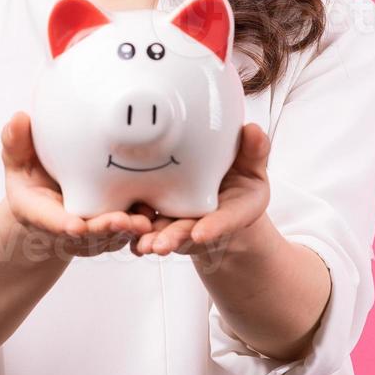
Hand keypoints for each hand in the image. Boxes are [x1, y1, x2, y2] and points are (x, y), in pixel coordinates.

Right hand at [0, 111, 153, 258]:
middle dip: (105, 229)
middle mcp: (68, 229)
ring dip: (128, 231)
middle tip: (123, 220)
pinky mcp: (112, 233)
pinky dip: (142, 228)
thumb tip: (19, 118)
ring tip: (145, 220)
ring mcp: (91, 236)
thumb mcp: (17, 161)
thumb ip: (16, 143)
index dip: (62, 224)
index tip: (74, 226)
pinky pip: (128, 234)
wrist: (48, 202)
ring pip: (112, 238)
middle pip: (88, 234)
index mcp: (40, 213)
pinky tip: (157, 216)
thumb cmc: (32, 180)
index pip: (50, 221)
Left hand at [131, 123, 271, 258]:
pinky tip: (120, 228)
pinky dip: (133, 229)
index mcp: (231, 211)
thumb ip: (254, 152)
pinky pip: (145, 224)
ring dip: (150, 238)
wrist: (221, 194)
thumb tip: (254, 129)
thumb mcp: (252, 167)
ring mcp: (179, 222)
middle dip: (173, 239)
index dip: (213, 228)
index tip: (201, 234)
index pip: (224, 222)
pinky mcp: (159, 218)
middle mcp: (203, 221)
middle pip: (186, 232)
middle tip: (159, 245)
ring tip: (140, 244)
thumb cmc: (238, 180)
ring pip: (163, 232)